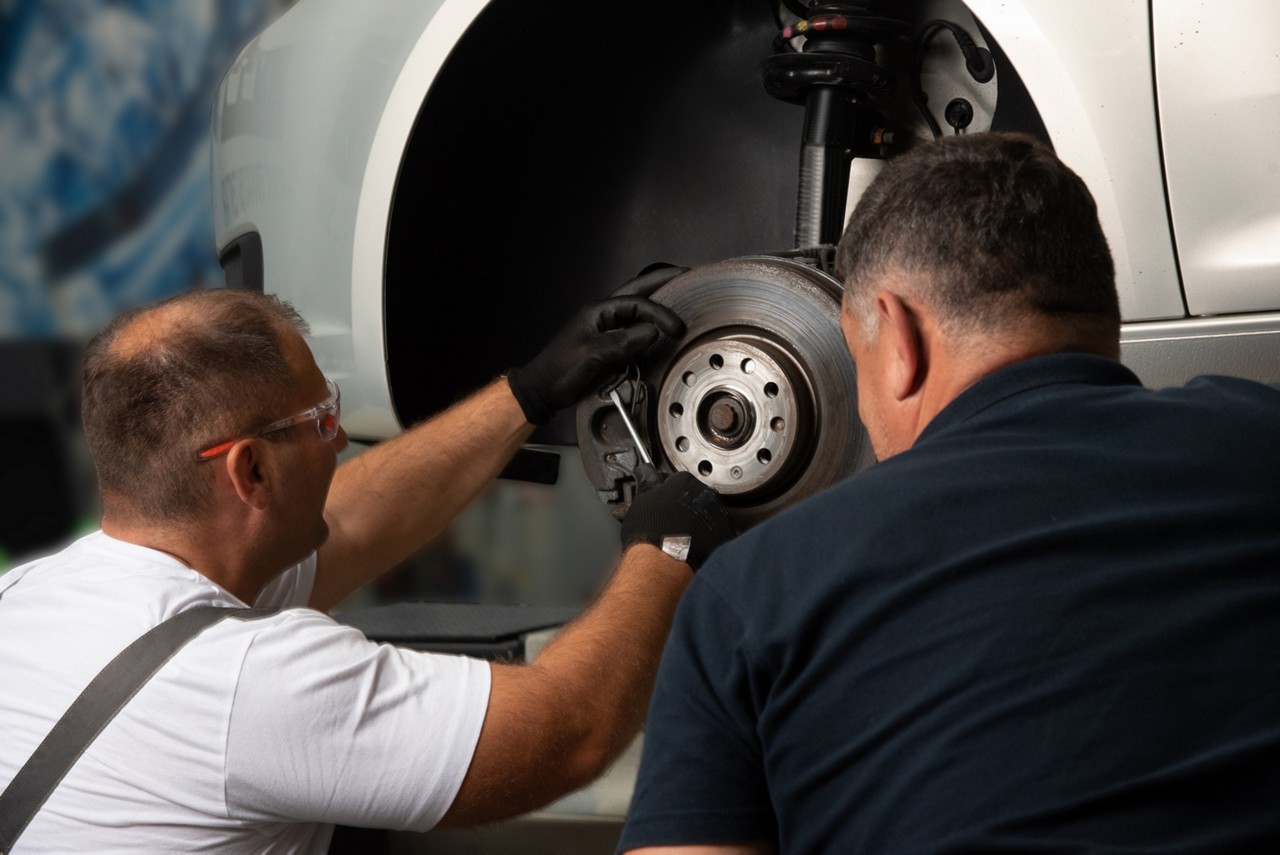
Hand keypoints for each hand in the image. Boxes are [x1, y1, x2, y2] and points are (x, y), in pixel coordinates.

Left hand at [507, 266, 686, 424]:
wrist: (543, 390)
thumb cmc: (560, 369)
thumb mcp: (591, 354)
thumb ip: (622, 342)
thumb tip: (652, 331)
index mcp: (597, 311)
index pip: (636, 303)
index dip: (658, 313)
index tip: (675, 328)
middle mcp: (603, 316)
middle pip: (637, 292)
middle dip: (660, 281)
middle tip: (684, 273)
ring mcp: (606, 329)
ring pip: (636, 310)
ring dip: (656, 302)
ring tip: (678, 293)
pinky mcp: (609, 346)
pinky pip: (634, 332)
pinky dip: (649, 328)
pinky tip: (661, 328)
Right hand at [621, 463, 734, 570]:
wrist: (663, 561)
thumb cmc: (651, 533)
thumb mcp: (641, 500)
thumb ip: (647, 482)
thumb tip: (645, 472)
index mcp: (686, 481)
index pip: (678, 481)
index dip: (668, 494)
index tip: (663, 503)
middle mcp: (706, 495)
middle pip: (696, 496)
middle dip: (686, 507)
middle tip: (670, 521)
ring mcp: (718, 515)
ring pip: (709, 514)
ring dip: (698, 522)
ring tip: (681, 536)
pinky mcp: (726, 536)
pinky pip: (718, 534)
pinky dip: (709, 539)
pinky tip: (693, 546)